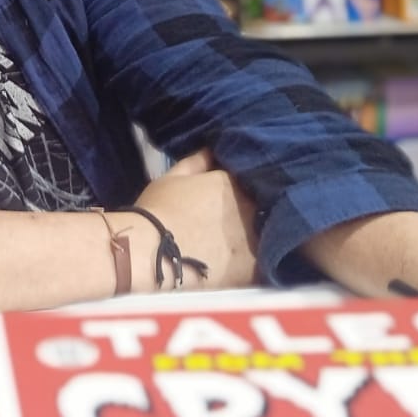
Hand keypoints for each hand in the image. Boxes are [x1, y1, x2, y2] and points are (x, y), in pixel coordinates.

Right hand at [119, 150, 259, 291]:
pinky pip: (261, 260)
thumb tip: (212, 149)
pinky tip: (237, 263)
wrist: (156, 255)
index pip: (244, 178)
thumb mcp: (170, 177)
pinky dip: (252, 259)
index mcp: (231, 182)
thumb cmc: (158, 211)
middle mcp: (249, 207)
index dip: (235, 185)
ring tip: (234, 242)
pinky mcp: (254, 267)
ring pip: (261, 233)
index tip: (225, 193)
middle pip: (255, 205)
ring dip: (252, 234)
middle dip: (247, 208)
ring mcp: (255, 237)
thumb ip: (196, 162)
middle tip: (229, 219)